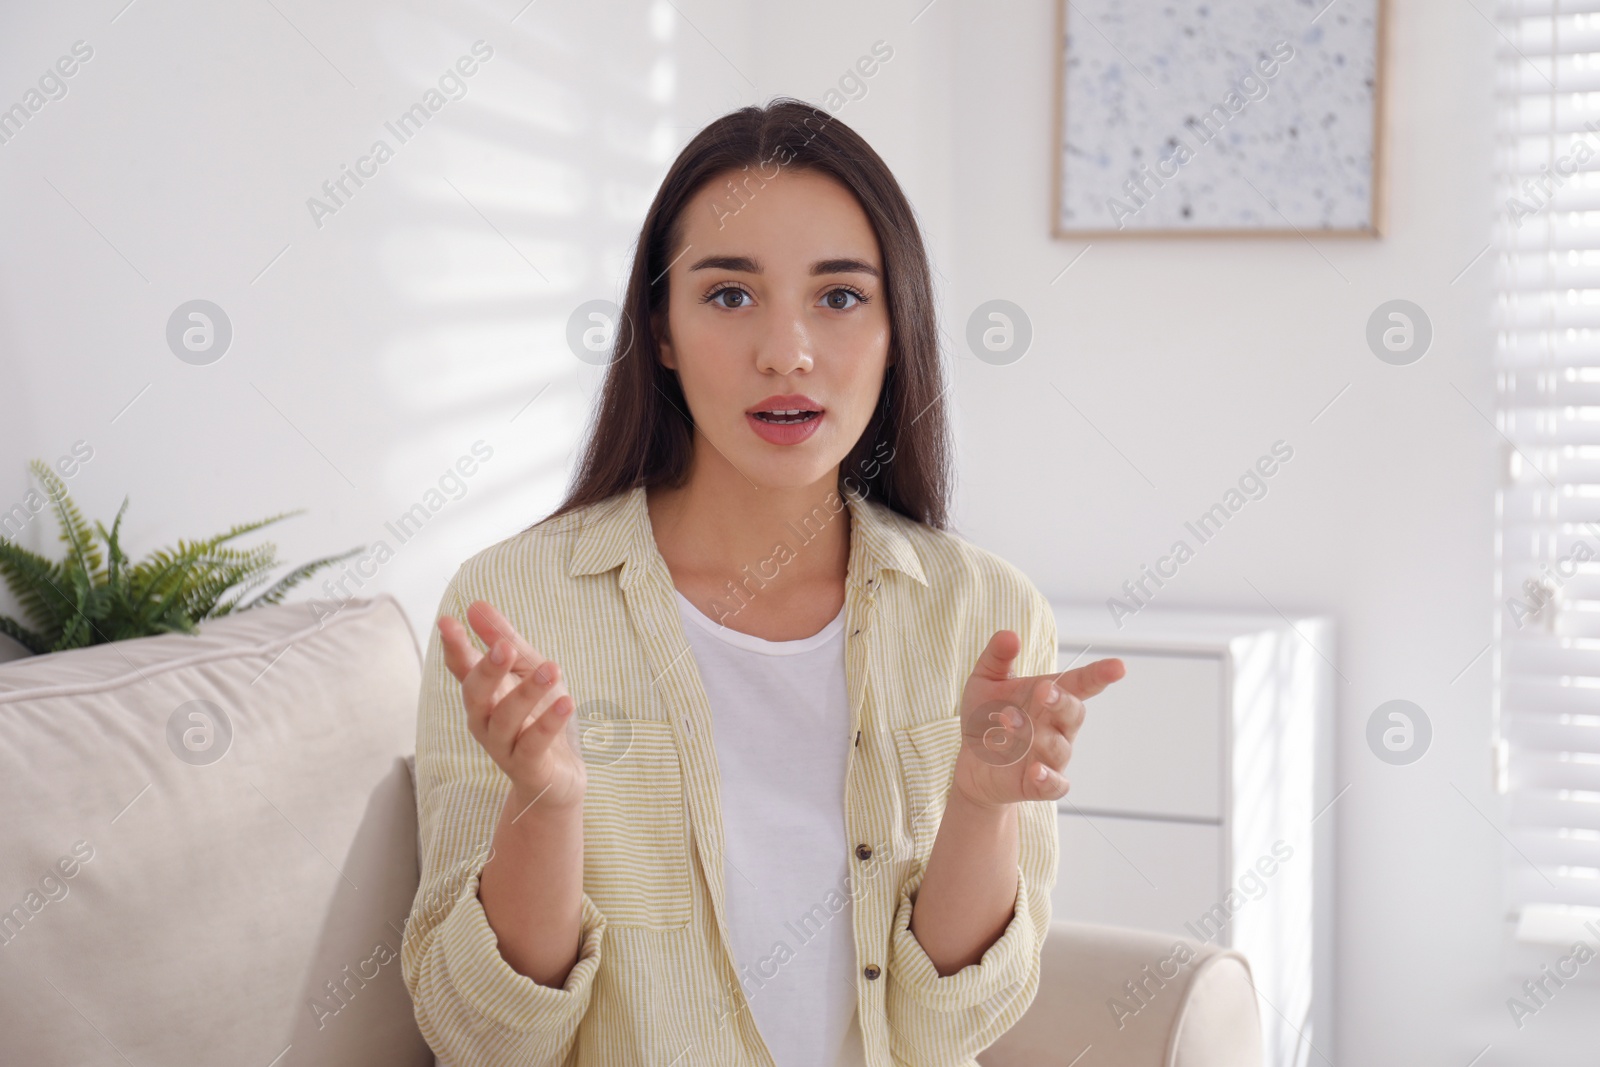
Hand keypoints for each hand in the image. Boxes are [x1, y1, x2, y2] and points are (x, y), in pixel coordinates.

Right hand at [437, 599, 585, 814]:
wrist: (559, 776)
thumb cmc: (540, 716)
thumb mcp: (528, 671)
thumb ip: (504, 639)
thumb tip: (475, 605)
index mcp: (483, 694)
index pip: (462, 668)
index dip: (454, 646)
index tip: (448, 621)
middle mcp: (484, 720)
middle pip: (476, 694)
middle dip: (488, 669)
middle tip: (505, 646)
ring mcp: (504, 746)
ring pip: (506, 719)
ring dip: (528, 693)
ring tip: (552, 668)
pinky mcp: (528, 767)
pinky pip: (533, 744)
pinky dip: (549, 724)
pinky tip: (567, 703)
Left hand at [952, 630, 1123, 808]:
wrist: (972, 761)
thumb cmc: (987, 715)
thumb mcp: (985, 680)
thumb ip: (998, 657)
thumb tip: (1010, 635)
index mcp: (1051, 696)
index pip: (1082, 683)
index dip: (1100, 675)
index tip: (1118, 667)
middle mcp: (1058, 726)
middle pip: (1074, 713)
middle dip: (1062, 702)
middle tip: (1044, 690)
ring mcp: (1052, 756)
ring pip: (1057, 746)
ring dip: (1032, 734)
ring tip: (1005, 720)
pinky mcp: (1040, 784)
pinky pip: (1055, 785)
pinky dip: (1048, 779)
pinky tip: (1034, 770)